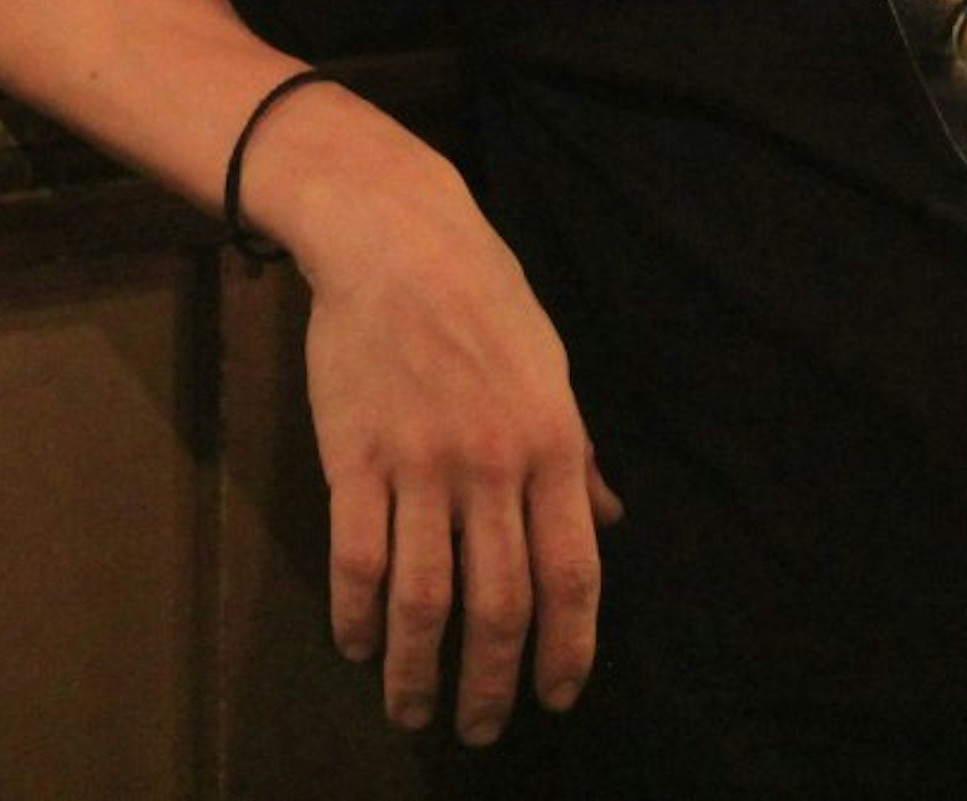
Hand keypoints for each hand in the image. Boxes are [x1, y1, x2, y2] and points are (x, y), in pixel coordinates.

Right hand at [269, 108, 621, 744]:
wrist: (396, 239)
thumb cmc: (485, 297)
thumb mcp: (553, 367)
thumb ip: (579, 453)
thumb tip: (610, 521)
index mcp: (554, 444)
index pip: (572, 575)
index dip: (569, 650)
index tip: (559, 696)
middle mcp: (493, 466)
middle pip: (499, 604)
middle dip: (494, 681)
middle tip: (483, 728)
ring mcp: (421, 464)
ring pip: (424, 599)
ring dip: (419, 670)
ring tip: (413, 711)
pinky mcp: (355, 457)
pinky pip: (358, 558)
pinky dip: (358, 615)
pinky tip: (360, 646)